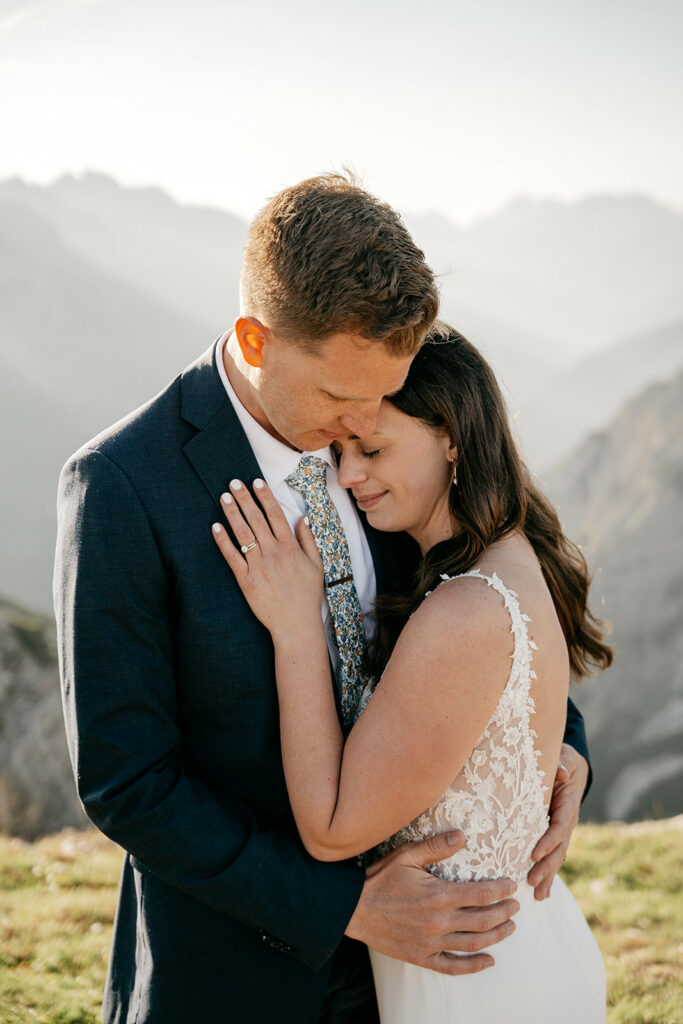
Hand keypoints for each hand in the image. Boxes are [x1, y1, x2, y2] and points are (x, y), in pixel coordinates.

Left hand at [211, 479, 323, 636]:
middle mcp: (274, 553)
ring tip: (224, 497)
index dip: (265, 497)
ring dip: (232, 514)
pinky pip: (232, 557)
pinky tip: (215, 527)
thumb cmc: (307, 595)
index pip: (276, 515)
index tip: (256, 482)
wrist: (296, 624)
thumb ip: (308, 540)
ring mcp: (259, 566)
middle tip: (233, 482)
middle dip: (245, 499)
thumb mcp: (316, 565)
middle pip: (257, 519)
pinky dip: (223, 541)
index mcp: (291, 548)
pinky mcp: (246, 580)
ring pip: (243, 534)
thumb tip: (303, 518)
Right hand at [346, 832, 518, 975]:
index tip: (512, 886)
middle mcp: (438, 922)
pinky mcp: (422, 957)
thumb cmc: (380, 879)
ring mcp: (431, 943)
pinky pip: (453, 967)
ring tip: (510, 927)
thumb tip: (462, 835)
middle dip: (504, 912)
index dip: (500, 890)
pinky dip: (474, 966)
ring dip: (497, 936)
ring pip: (473, 943)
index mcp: (437, 895)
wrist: (353, 910)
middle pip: (482, 920)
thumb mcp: (406, 856)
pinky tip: (489, 960)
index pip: (479, 894)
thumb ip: (435, 847)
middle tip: (516, 906)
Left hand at [527, 744, 587, 899]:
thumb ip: (563, 763)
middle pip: (558, 849)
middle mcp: (568, 821)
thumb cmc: (564, 760)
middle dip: (546, 867)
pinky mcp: (556, 835)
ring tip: (537, 896)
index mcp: (568, 805)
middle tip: (530, 882)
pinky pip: (553, 856)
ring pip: (557, 857)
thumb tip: (560, 772)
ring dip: (548, 876)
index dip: (548, 842)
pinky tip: (541, 893)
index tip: (533, 854)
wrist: (573, 767)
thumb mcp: (565, 756)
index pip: (559, 827)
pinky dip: (548, 874)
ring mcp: (563, 831)